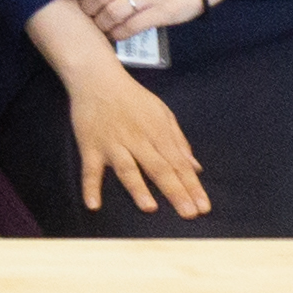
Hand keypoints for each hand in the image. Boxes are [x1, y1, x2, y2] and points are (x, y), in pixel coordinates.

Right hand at [57, 50, 209, 218]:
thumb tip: (195, 168)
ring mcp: (113, 144)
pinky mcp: (90, 147)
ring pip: (127, 168)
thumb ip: (179, 141)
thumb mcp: (162, 112)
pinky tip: (93, 205)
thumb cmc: (132, 98)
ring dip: (138, 188)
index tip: (203, 207)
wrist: (97, 78)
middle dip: (175, 191)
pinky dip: (90, 187)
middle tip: (189, 213)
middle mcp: (137, 140)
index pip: (178, 163)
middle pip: (158, 168)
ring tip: (149, 207)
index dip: (191, 186)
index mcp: (157, 132)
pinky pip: (90, 169)